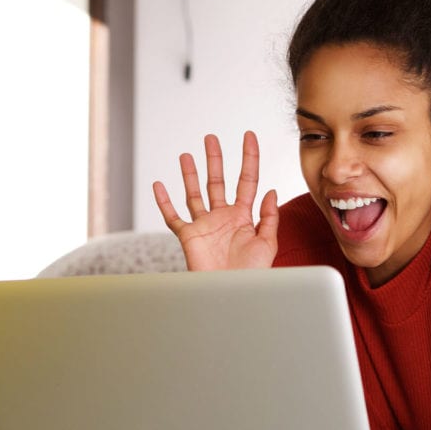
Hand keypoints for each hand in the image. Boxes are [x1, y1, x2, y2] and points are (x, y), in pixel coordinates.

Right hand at [153, 131, 279, 270]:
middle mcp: (222, 217)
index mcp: (243, 215)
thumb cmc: (254, 273)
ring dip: (190, 175)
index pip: (247, 180)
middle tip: (211, 138)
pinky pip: (173, 217)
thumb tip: (271, 190)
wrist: (233, 293)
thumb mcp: (268, 243)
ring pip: (194, 194)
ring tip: (186, 155)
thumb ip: (269, 216)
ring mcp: (204, 225)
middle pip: (218, 181)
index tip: (249, 136)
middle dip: (215, 159)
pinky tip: (158, 185)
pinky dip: (164, 202)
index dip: (249, 157)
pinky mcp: (188, 237)